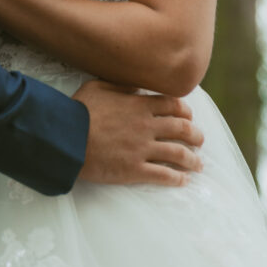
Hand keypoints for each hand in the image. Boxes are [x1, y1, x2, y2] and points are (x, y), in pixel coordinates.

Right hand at [74, 79, 203, 185]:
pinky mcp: (134, 170)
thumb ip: (121, 85)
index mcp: (138, 105)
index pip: (172, 105)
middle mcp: (145, 126)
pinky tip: (183, 181)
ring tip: (198, 164)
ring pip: (178, 154)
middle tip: (200, 140)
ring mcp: (141, 149)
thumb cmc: (78, 110)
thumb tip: (137, 85)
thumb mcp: (98, 87)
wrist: (67, 138)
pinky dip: (177, 178)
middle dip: (196, 135)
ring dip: (192, 159)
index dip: (185, 111)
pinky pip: (163, 175)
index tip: (189, 117)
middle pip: (181, 129)